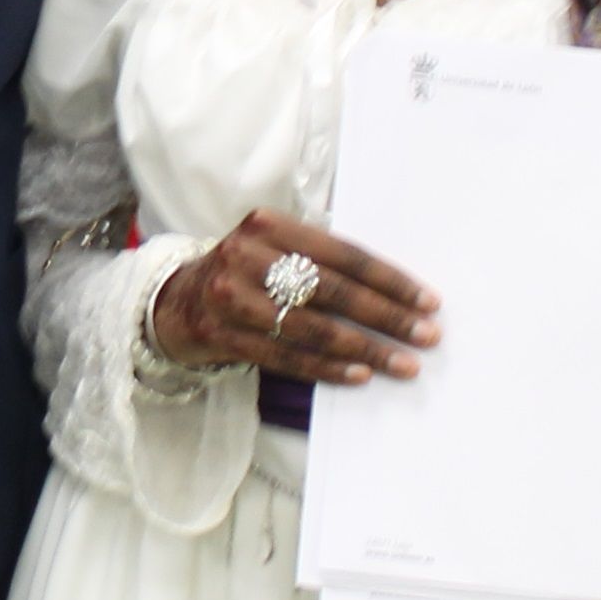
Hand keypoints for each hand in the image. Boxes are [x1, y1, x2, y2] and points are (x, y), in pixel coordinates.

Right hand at [153, 210, 439, 384]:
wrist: (173, 301)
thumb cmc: (242, 273)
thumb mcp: (272, 248)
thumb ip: (319, 260)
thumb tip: (392, 292)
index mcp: (269, 224)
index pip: (342, 254)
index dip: (389, 279)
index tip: (427, 301)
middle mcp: (248, 255)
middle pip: (332, 290)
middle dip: (386, 316)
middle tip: (426, 335)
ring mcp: (231, 297)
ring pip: (313, 328)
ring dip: (365, 349)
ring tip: (403, 363)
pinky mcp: (222, 336)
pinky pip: (287, 356)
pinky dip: (328, 368)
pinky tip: (360, 374)